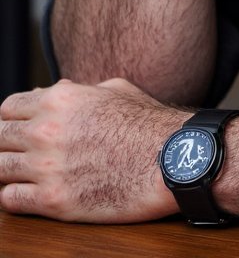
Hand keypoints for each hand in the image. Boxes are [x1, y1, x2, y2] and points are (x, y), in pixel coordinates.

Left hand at [0, 78, 179, 222]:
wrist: (171, 160)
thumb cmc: (148, 124)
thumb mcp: (115, 89)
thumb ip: (78, 91)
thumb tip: (55, 91)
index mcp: (59, 99)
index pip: (8, 108)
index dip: (12, 118)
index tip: (18, 128)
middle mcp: (45, 131)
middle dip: (8, 144)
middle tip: (21, 153)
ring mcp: (46, 167)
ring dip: (10, 170)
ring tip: (27, 174)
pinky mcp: (52, 201)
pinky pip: (10, 200)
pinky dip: (16, 196)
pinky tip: (32, 193)